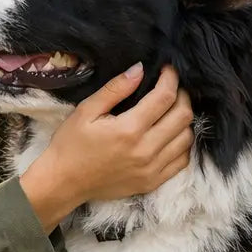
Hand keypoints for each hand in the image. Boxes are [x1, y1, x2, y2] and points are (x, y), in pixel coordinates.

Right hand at [19, 64, 194, 230]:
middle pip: (183, 116)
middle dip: (182, 96)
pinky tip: (171, 135)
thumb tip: (140, 69)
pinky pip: (182, 161)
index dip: (171, 78)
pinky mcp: (152, 182)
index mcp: (129, 129)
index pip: (165, 97)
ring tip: (171, 111)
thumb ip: (115, 89)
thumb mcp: (86, 110)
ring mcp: (152, 169)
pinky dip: (182, 144)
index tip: (168, 70)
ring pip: (187, 138)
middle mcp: (146, 150)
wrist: (64, 183)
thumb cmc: (71, 144)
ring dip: (184, 120)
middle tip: (171, 89)